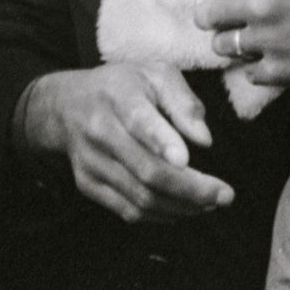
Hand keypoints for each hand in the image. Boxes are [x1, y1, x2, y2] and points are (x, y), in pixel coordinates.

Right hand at [18, 64, 233, 223]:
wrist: (66, 105)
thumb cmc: (121, 86)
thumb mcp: (155, 74)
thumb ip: (183, 102)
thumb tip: (204, 140)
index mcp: (118, 96)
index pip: (139, 122)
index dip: (162, 142)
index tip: (187, 160)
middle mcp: (100, 132)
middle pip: (146, 171)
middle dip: (190, 189)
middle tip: (224, 196)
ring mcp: (92, 163)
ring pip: (140, 198)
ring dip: (181, 207)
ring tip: (210, 203)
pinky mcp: (88, 185)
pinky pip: (128, 211)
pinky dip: (161, 215)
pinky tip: (183, 209)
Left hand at [194, 0, 289, 95]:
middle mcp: (261, 4)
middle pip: (208, 14)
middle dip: (208, 15)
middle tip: (212, 17)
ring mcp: (271, 41)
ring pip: (224, 46)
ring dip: (229, 43)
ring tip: (236, 41)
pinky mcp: (285, 72)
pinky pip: (251, 74)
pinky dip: (257, 68)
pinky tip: (267, 62)